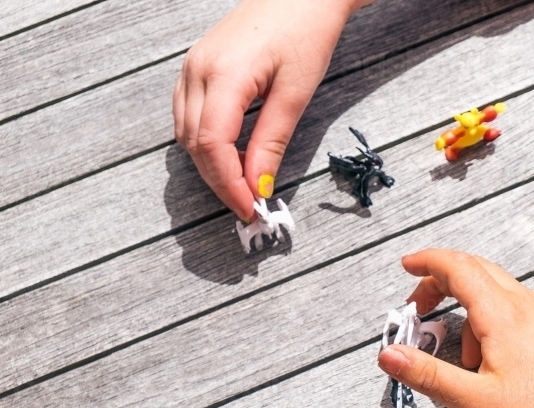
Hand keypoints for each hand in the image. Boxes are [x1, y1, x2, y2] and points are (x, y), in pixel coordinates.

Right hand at [173, 0, 365, 220]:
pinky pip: (188, 114)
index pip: (212, 145)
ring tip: (243, 184)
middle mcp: (197, 69)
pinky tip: (233, 154)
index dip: (228, 184)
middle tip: (249, 205)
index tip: (250, 208)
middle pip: (195, 144)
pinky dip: (206, 142)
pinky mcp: (197, 66)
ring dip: (211, 164)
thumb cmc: (305, 30)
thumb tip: (258, 184)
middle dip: (219, 181)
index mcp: (223, 74)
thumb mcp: (296, 92)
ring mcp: (192, 66)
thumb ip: (272, 140)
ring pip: (186, 132)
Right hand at [376, 250, 533, 407]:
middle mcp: (532, 306)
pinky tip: (509, 364)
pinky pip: (533, 313)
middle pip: (480, 272)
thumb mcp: (474, 401)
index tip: (408, 266)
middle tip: (423, 308)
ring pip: (507, 295)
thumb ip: (427, 374)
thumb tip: (388, 354)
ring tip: (470, 361)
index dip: (428, 262)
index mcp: (503, 316)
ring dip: (477, 313)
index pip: (458, 268)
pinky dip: (508, 324)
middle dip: (445, 283)